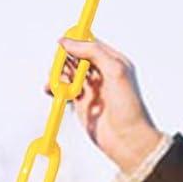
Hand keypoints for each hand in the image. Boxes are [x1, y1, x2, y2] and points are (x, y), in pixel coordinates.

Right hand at [47, 36, 162, 174]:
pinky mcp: (81, 104)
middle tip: (58, 68)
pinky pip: (64, 91)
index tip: (62, 43)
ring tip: (55, 83)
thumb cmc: (130, 108)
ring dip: (58, 75)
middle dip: (64, 60)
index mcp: (113, 61)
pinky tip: (52, 90)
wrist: (128, 140)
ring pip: (68, 74)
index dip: (75, 41)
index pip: (90, 44)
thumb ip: (94, 52)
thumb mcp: (115, 71)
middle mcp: (101, 74)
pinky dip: (56, 89)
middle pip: (76, 58)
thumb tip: (70, 42)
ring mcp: (91, 89)